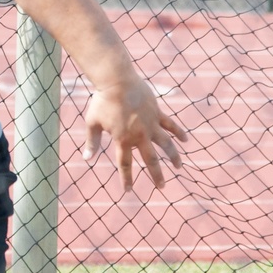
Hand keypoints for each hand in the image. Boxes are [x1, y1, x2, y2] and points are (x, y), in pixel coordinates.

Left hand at [82, 77, 185, 193]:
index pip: (125, 164)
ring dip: (173, 156)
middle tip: (161, 187)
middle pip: (150, 159)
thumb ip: (92, 142)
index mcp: (123, 139)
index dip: (126, 179)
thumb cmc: (102, 101)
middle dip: (156, 175)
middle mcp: (140, 135)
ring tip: (179, 167)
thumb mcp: (92, 123)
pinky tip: (185, 140)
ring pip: (166, 144)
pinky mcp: (157, 112)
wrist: (116, 81)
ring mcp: (150, 124)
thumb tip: (86, 158)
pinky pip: (171, 124)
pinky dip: (178, 132)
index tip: (128, 191)